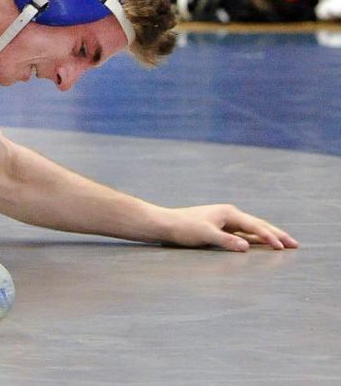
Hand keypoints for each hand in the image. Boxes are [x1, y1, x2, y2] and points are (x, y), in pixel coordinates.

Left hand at [162, 204, 297, 251]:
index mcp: (228, 213)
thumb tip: (247, 246)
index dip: (269, 237)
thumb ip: (226, 241)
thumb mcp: (205, 235)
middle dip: (276, 234)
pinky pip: (244, 232)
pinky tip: (262, 243)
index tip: (282, 247)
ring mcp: (225, 220)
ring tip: (284, 243)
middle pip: (258, 224)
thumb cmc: (183, 228)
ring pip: (252, 228)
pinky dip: (256, 237)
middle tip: (294, 244)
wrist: (166, 223)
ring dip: (268, 236)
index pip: (254, 226)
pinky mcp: (220, 227)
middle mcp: (229, 214)